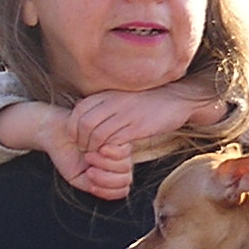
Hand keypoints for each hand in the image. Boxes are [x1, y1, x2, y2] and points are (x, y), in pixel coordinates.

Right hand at [27, 106, 135, 198]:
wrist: (55, 133)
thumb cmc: (66, 155)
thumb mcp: (79, 179)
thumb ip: (97, 187)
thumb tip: (120, 189)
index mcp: (110, 174)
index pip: (122, 190)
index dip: (107, 191)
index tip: (90, 185)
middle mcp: (117, 162)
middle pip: (125, 179)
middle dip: (104, 178)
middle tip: (88, 169)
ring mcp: (119, 149)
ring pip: (125, 166)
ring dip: (104, 164)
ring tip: (88, 155)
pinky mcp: (118, 134)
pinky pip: (124, 151)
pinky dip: (109, 154)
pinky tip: (96, 148)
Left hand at [68, 82, 221, 156]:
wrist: (175, 99)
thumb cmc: (146, 101)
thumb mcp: (121, 97)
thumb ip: (103, 104)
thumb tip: (82, 114)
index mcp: (107, 94)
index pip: (78, 111)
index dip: (73, 128)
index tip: (78, 139)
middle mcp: (113, 102)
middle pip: (84, 123)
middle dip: (81, 141)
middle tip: (85, 150)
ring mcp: (125, 114)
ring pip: (97, 134)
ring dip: (94, 148)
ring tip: (97, 154)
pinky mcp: (137, 127)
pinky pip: (115, 141)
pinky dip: (109, 150)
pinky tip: (112, 153)